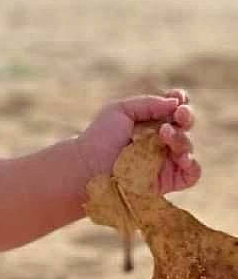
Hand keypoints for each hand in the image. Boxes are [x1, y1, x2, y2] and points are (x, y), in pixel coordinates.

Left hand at [76, 90, 200, 196]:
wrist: (87, 166)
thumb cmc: (99, 137)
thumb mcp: (120, 110)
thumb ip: (149, 103)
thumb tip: (177, 102)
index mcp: (150, 122)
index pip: (174, 109)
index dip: (180, 102)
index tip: (178, 97)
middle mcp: (160, 141)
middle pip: (185, 125)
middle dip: (186, 116)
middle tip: (179, 114)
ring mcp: (165, 161)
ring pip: (187, 147)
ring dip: (182, 138)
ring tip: (165, 134)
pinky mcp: (167, 181)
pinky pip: (192, 174)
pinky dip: (192, 164)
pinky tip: (180, 156)